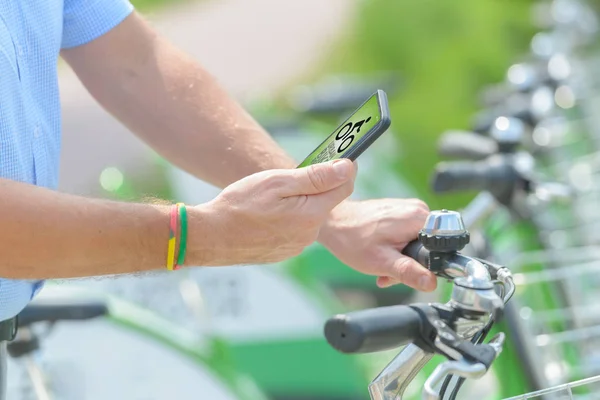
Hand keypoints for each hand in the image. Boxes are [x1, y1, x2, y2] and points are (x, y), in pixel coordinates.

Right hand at [192, 159, 356, 265]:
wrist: (211, 237)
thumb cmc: (240, 205)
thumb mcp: (278, 182)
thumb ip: (316, 176)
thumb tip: (347, 167)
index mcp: (312, 214)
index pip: (344, 187)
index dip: (343, 169)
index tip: (336, 156)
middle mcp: (310, 234)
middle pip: (326, 202)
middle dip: (316, 186)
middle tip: (290, 176)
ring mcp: (297, 245)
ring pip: (310, 215)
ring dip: (300, 202)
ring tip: (271, 197)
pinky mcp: (285, 251)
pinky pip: (296, 229)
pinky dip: (288, 218)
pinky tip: (266, 213)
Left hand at [318, 198, 436, 291]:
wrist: (333, 223)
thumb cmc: (352, 239)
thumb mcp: (382, 262)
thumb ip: (409, 272)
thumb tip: (431, 283)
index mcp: (418, 218)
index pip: (443, 247)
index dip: (430, 265)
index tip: (411, 272)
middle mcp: (418, 209)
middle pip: (430, 246)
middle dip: (412, 264)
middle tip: (390, 272)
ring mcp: (409, 208)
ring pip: (419, 242)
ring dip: (403, 259)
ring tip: (382, 265)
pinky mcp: (400, 212)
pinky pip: (409, 235)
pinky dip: (398, 249)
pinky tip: (382, 255)